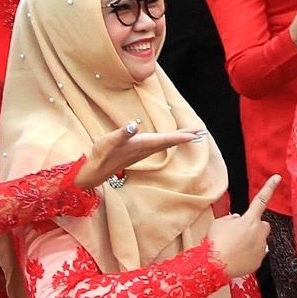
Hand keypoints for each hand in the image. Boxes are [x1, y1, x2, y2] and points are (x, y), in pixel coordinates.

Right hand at [75, 123, 206, 187]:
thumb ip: (122, 133)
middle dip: (185, 136)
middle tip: (201, 132)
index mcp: (141, 145)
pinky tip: (171, 138)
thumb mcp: (109, 141)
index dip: (181, 136)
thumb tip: (134, 125)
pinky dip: (169, 140)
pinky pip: (159, 145)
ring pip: (165, 143)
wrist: (95, 171)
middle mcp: (145, 149)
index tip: (195, 134)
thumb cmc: (101, 154)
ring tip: (192, 134)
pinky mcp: (138, 151)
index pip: (165, 139)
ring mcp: (142, 151)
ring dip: (179, 138)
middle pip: (169, 141)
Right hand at [208, 175, 278, 277]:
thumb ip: (231, 218)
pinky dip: (249, 255)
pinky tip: (237, 257)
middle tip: (240, 233)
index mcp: (250, 219)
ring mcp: (261, 247)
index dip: (269, 187)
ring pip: (260, 240)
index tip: (277, 178)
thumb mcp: (219, 223)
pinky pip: (256, 255)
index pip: (261, 199)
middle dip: (255, 227)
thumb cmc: (216, 242)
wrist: (214, 265)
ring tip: (235, 247)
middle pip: (263, 225)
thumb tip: (237, 220)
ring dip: (251, 241)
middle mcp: (259, 232)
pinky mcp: (258, 261)